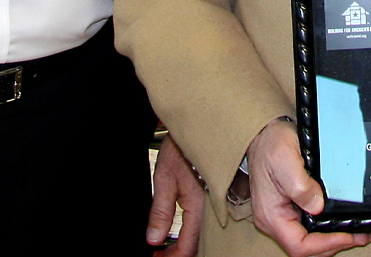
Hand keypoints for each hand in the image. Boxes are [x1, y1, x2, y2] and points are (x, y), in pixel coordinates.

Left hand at [148, 132, 205, 253]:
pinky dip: (193, 231)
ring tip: (167, 248)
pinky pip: (206, 222)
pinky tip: (181, 232)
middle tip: (161, 256)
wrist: (201, 126)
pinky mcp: (216, 197)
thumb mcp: (164, 177)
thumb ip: (160, 211)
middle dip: (179, 253)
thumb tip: (154, 238)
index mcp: (199, 205)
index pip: (188, 245)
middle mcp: (212, 208)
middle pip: (198, 244)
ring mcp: (217, 203)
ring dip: (186, 243)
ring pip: (203, 234)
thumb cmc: (183, 147)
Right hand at [245, 119, 369, 256]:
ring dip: (332, 239)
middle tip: (359, 237)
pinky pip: (310, 228)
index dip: (325, 244)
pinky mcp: (292, 209)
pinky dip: (327, 229)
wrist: (265, 134)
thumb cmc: (270, 145)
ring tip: (356, 234)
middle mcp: (276, 221)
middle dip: (334, 244)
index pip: (298, 245)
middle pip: (306, 248)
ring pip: (309, 241)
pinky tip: (341, 223)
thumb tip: (317, 206)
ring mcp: (284, 216)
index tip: (347, 236)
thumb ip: (300, 185)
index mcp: (271, 215)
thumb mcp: (285, 160)